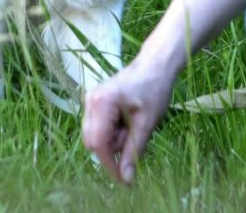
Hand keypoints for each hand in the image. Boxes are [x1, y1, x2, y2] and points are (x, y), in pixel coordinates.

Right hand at [81, 57, 174, 183]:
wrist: (154, 65)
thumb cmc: (153, 90)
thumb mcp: (146, 123)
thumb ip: (134, 151)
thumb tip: (126, 179)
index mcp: (101, 103)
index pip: (98, 144)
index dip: (110, 165)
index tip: (126, 180)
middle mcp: (90, 101)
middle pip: (93, 141)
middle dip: (113, 149)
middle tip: (135, 139)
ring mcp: (91, 100)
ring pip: (95, 135)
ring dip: (114, 140)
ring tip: (133, 126)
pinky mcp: (95, 101)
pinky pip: (98, 126)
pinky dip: (112, 131)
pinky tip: (127, 121)